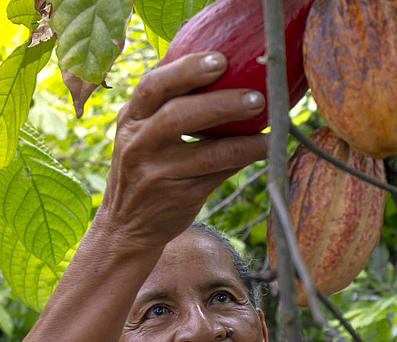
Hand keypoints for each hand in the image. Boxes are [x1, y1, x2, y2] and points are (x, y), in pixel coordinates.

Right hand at [97, 52, 268, 248]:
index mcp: (129, 119)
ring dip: (242, 137)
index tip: (220, 59)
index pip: (152, 86)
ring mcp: (159, 173)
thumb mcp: (139, 134)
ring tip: (271, 124)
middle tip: (255, 96)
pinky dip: (244, 158)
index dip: (186, 70)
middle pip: (177, 115)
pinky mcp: (180, 196)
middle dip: (220, 102)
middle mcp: (139, 144)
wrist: (125, 226)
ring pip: (206, 152)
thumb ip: (165, 108)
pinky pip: (219, 174)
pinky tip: (264, 148)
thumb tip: (222, 73)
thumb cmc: (144, 168)